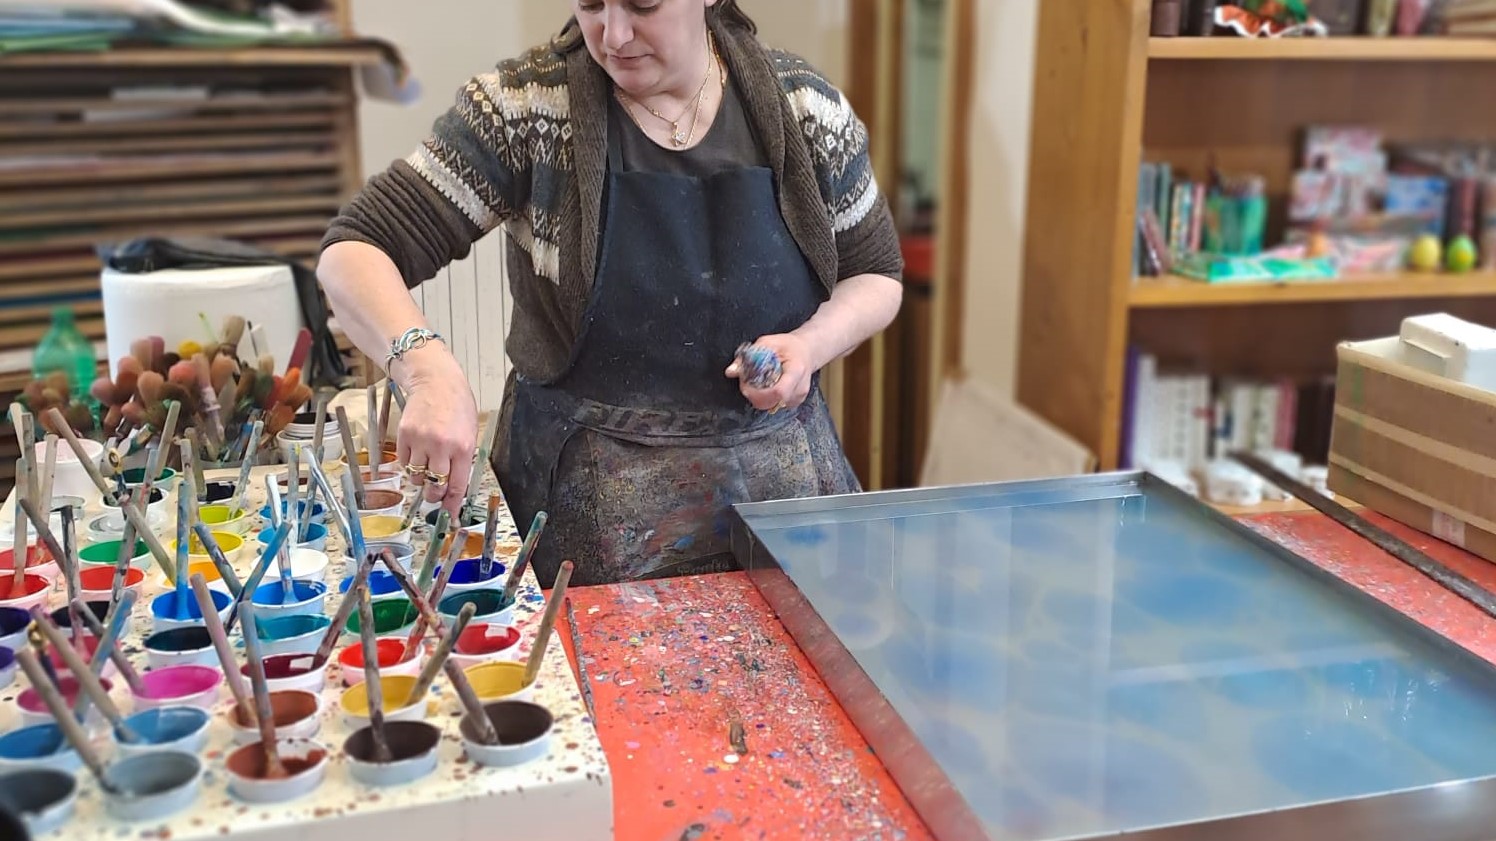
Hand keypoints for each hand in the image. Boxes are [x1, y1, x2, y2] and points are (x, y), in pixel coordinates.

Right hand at [393, 348, 477, 514]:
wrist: (435, 382)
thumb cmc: (456, 406)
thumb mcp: (469, 433)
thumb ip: (463, 460)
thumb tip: (456, 489)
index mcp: (463, 447)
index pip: (456, 486)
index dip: (452, 505)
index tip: (449, 515)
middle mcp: (441, 446)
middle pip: (434, 487)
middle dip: (434, 495)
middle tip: (434, 493)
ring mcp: (421, 441)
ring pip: (416, 477)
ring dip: (421, 478)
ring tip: (427, 465)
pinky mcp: (404, 436)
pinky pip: (404, 463)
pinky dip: (410, 464)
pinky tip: (418, 452)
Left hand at [725, 333, 814, 413]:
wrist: (807, 351)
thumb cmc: (789, 346)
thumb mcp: (768, 343)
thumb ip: (749, 356)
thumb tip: (731, 371)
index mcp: (796, 370)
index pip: (778, 392)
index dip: (758, 394)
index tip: (746, 386)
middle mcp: (800, 388)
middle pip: (773, 403)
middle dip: (755, 396)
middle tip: (747, 384)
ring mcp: (798, 397)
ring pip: (772, 406)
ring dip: (760, 398)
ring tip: (758, 383)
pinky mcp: (795, 402)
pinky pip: (776, 405)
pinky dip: (767, 399)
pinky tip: (768, 387)